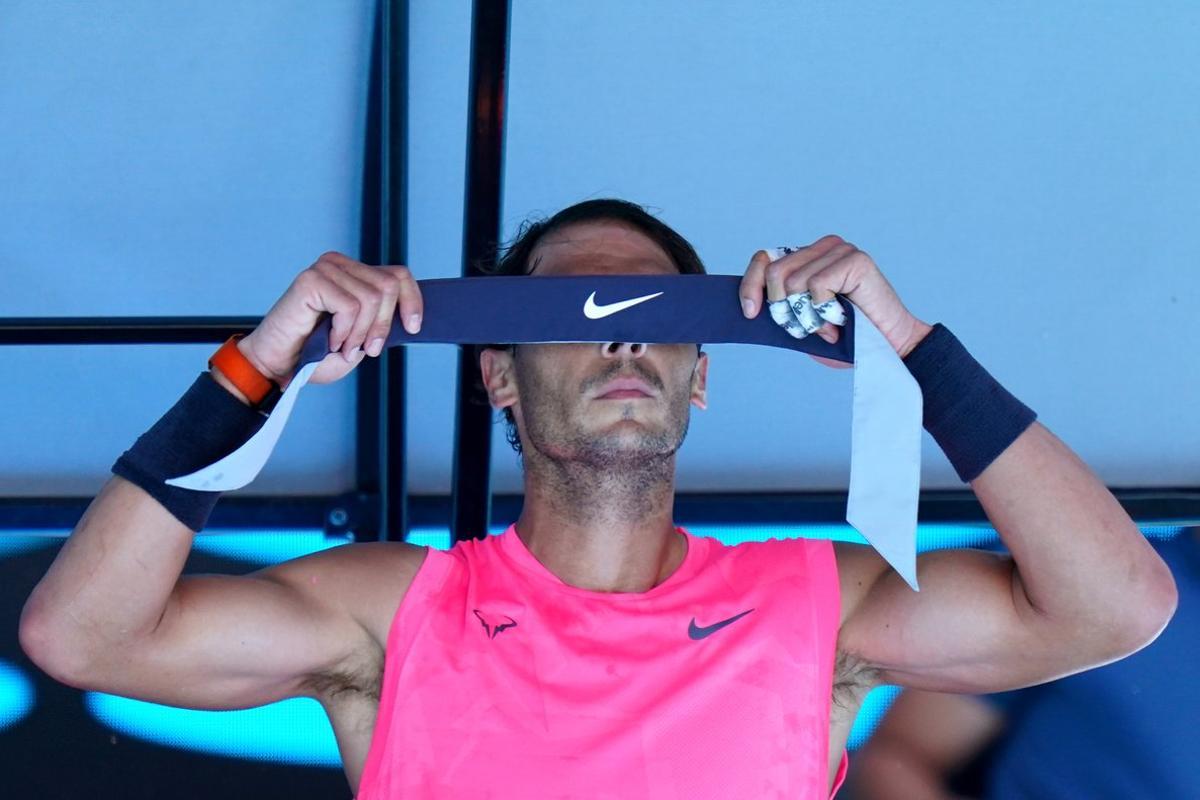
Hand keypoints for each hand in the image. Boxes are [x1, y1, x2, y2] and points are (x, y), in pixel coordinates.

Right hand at [239, 251, 423, 387]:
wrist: (278, 366)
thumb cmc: (317, 355)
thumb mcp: (362, 339)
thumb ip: (383, 322)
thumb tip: (411, 315)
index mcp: (355, 275)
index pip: (399, 275)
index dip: (413, 300)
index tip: (413, 329)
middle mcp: (341, 265)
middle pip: (389, 286)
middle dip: (382, 325)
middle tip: (366, 350)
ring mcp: (325, 269)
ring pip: (372, 298)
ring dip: (360, 333)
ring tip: (343, 347)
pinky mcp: (311, 280)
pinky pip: (350, 306)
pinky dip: (344, 332)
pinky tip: (330, 340)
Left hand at [738, 235, 932, 366]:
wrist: (889, 348)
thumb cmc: (847, 339)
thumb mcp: (803, 323)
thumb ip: (781, 307)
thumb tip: (748, 304)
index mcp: (807, 258)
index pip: (764, 259)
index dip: (750, 285)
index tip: (750, 314)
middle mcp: (822, 248)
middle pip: (774, 273)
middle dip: (782, 310)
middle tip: (805, 330)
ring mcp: (840, 250)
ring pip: (793, 282)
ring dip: (806, 317)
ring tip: (829, 327)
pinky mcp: (856, 261)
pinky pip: (817, 286)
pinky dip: (824, 312)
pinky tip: (840, 321)